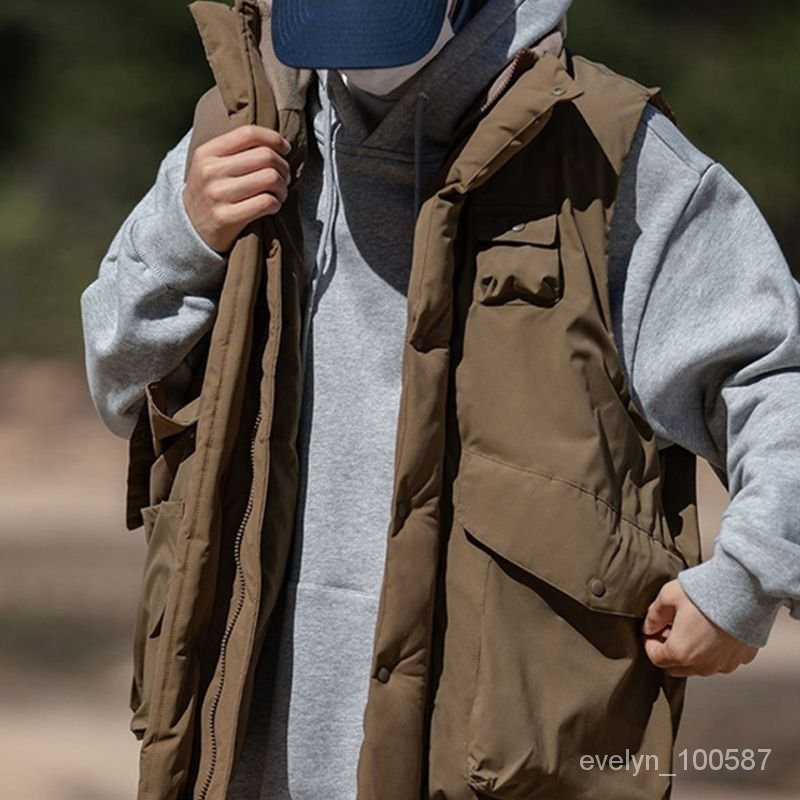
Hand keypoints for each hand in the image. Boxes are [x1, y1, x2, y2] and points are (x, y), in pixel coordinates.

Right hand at [183, 124, 291, 252]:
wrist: (190, 229)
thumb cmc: (210, 193)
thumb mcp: (210, 165)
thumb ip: (235, 150)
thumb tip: (275, 142)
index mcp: (207, 153)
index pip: (248, 134)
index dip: (274, 139)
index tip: (285, 149)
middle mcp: (211, 171)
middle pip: (265, 156)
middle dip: (283, 167)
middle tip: (284, 178)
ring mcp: (217, 195)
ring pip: (270, 178)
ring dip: (282, 187)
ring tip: (279, 193)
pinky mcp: (226, 217)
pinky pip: (266, 202)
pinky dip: (276, 203)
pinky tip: (272, 206)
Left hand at [642, 579, 757, 676]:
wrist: (746, 589)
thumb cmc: (707, 592)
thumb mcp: (668, 596)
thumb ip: (654, 615)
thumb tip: (649, 626)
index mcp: (681, 652)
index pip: (656, 658)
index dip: (649, 643)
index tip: (651, 632)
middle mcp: (704, 665)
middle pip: (677, 666)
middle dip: (669, 650)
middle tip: (669, 629)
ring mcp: (725, 663)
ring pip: (700, 666)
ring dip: (692, 652)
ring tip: (692, 628)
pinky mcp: (742, 657)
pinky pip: (722, 659)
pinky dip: (714, 650)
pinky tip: (713, 630)